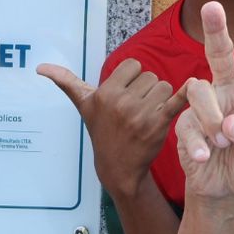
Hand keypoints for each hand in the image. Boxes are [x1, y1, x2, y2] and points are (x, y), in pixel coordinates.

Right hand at [37, 59, 187, 196]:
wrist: (118, 168)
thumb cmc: (101, 132)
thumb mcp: (83, 106)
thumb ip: (65, 82)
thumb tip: (40, 67)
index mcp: (105, 93)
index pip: (133, 65)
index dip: (132, 78)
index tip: (126, 94)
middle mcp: (122, 102)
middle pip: (150, 76)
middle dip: (147, 89)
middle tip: (138, 108)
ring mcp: (141, 114)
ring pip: (164, 86)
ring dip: (161, 98)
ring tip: (149, 114)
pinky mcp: (160, 125)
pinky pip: (177, 101)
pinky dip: (187, 93)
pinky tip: (193, 87)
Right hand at [176, 1, 233, 201]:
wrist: (225, 192)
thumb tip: (230, 124)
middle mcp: (231, 91)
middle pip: (221, 54)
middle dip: (216, 31)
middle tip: (211, 7)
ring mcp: (207, 105)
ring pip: (199, 89)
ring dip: (210, 116)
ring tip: (221, 142)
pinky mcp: (186, 123)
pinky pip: (185, 122)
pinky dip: (196, 142)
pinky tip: (204, 157)